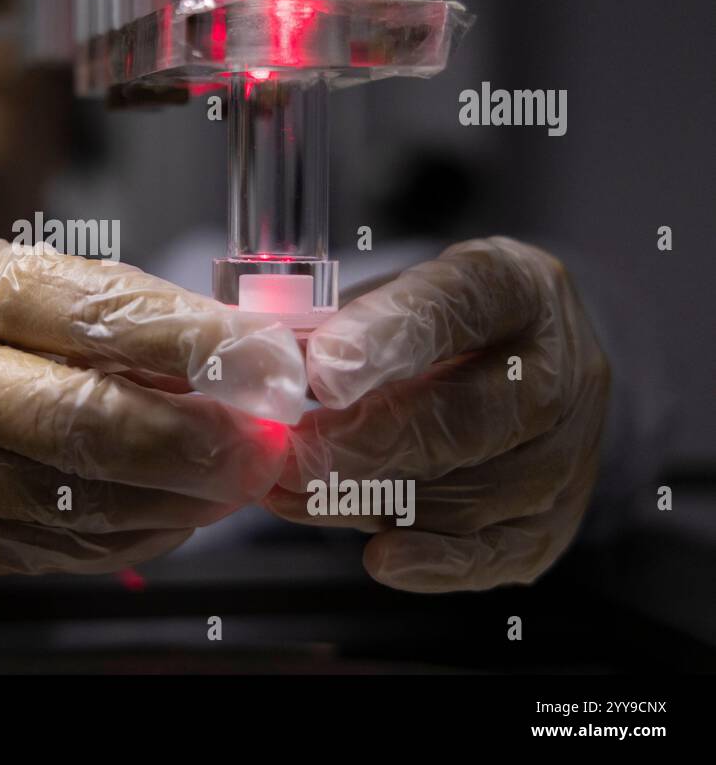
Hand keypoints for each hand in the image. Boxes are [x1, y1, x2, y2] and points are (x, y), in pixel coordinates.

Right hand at [0, 240, 306, 580]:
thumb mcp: (0, 283)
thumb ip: (106, 315)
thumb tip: (229, 355)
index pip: (93, 312)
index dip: (192, 341)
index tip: (267, 358)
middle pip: (84, 423)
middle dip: (194, 442)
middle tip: (262, 444)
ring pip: (78, 504)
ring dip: (177, 501)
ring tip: (232, 480)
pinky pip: (52, 551)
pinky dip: (130, 535)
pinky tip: (171, 514)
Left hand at [264, 237, 610, 591]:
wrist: (516, 369)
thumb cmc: (431, 326)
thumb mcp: (392, 292)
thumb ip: (340, 323)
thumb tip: (274, 360)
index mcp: (517, 285)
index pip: (456, 305)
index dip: (385, 340)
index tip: (321, 372)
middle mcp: (562, 367)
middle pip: (469, 416)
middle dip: (365, 441)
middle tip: (291, 453)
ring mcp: (571, 450)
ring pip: (474, 492)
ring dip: (371, 500)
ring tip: (290, 493)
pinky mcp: (555, 521)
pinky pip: (499, 552)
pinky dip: (435, 562)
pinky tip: (381, 558)